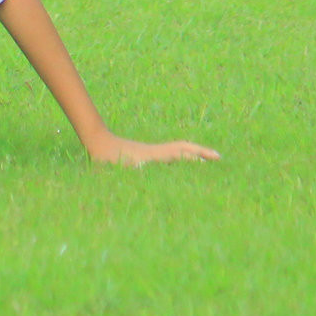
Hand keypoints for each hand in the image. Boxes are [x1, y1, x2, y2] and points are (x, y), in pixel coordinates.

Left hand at [85, 130, 218, 165]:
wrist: (97, 144)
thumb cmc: (106, 159)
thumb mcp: (119, 167)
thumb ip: (131, 169)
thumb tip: (143, 172)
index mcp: (153, 155)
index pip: (180, 152)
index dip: (197, 155)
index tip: (214, 158)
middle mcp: (156, 151)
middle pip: (183, 148)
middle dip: (201, 152)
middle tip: (218, 158)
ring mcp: (152, 152)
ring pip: (177, 150)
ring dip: (192, 153)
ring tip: (207, 162)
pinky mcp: (147, 155)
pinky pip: (169, 154)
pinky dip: (181, 156)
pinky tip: (183, 166)